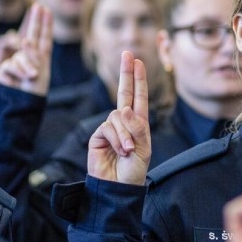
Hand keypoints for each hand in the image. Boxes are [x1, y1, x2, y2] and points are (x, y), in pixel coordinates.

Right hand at [0, 4, 53, 95]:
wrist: (21, 106)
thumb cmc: (34, 91)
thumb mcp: (40, 72)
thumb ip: (34, 54)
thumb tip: (24, 40)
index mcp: (41, 57)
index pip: (44, 37)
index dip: (45, 24)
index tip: (46, 9)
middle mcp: (28, 55)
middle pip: (31, 33)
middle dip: (34, 20)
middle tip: (37, 6)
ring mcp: (15, 59)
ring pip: (21, 53)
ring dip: (27, 64)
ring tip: (31, 76)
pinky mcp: (4, 67)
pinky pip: (10, 63)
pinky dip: (18, 71)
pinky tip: (20, 80)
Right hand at [87, 51, 151, 184]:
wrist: (118, 188)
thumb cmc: (133, 171)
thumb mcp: (143, 149)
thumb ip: (137, 128)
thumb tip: (123, 109)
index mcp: (138, 124)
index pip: (138, 97)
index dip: (138, 79)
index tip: (138, 61)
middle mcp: (124, 123)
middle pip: (124, 92)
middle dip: (126, 73)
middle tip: (127, 53)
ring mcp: (110, 128)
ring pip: (118, 115)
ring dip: (126, 133)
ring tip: (128, 151)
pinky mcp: (98, 136)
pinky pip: (108, 127)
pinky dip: (117, 138)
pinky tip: (120, 150)